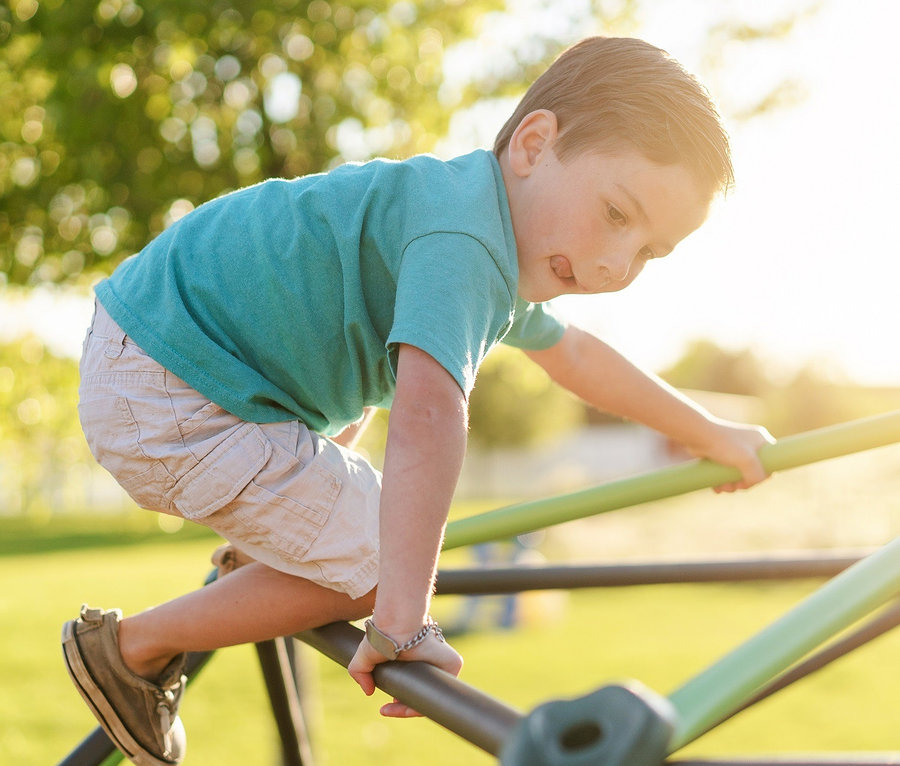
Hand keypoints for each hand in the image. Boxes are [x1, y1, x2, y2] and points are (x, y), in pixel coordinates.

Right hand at [347, 632, 463, 717]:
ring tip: (397, 708)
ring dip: (415, 708)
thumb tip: (368, 692)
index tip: (383, 709)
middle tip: (389, 709)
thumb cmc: (382, 634)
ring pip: (432, 695)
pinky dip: (430, 701)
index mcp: (415, 662)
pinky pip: (443, 690)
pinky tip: (412, 706)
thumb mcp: (365, 655)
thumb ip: (360, 672)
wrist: (397, 624)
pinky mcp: (454, 662)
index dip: (398, 704)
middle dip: (405, 707)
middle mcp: (431, 664)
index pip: (411, 689)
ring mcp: (444, 664)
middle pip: (421, 694)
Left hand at [685, 418, 774, 492]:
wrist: (697, 436)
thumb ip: (757, 475)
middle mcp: (749, 443)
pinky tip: (716, 487)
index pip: (771, 462)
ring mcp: (734, 449)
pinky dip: (722, 481)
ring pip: (738, 474)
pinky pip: (726, 472)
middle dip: (743, 483)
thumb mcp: (747, 461)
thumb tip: (755, 483)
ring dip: (731, 485)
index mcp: (760, 440)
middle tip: (734, 486)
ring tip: (722, 487)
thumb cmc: (724, 445)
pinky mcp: (721, 455)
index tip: (751, 481)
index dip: (763, 476)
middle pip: (753, 471)